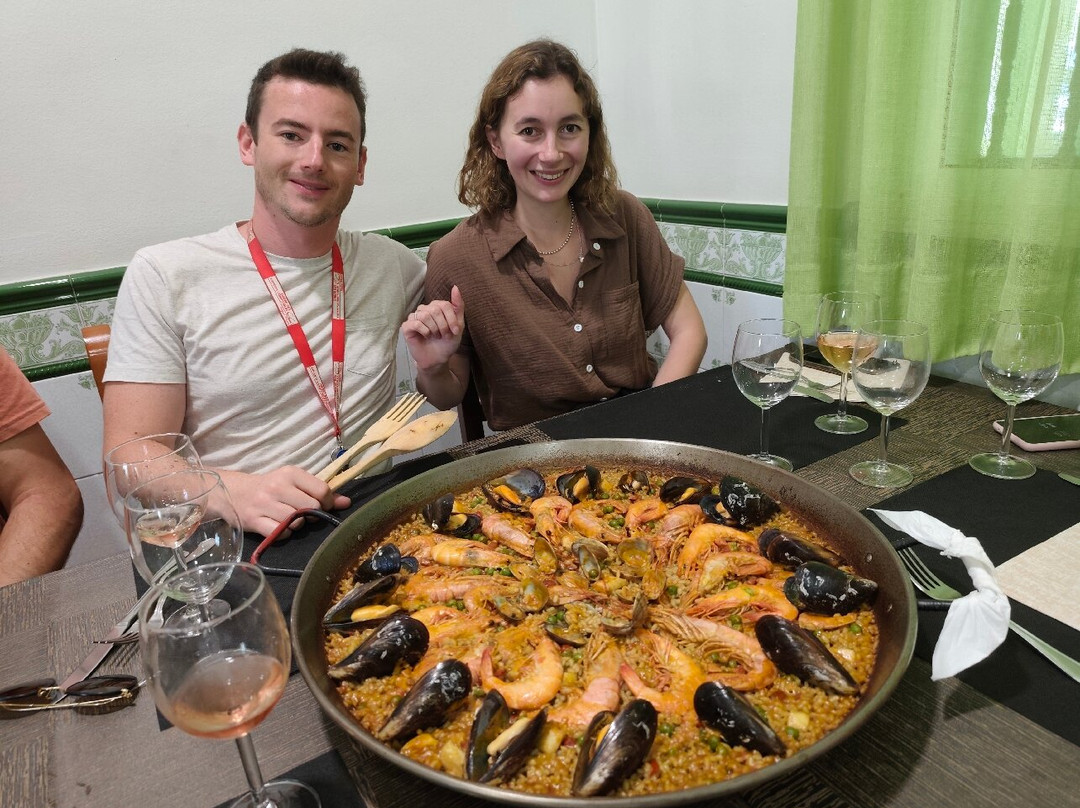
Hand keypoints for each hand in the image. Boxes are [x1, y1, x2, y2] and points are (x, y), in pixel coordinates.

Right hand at [216, 466, 350, 537]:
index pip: (322, 490)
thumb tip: (346, 503)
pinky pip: (281, 533)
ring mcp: (264, 504)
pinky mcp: (254, 521)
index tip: (323, 506)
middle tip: (304, 514)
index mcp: (290, 473)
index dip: (328, 502)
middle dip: (312, 514)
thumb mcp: (294, 482)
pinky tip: (278, 526)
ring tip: (289, 519)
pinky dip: (284, 534)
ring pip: (296, 522)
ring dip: (297, 525)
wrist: (234, 492)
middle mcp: (277, 487)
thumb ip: (320, 491)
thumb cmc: (270, 487)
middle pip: (311, 507)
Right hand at [402, 285, 464, 371]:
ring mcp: (415, 317)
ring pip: (425, 315)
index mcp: (436, 306)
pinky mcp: (407, 327)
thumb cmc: (447, 342)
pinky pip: (416, 323)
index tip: (455, 331)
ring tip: (435, 336)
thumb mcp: (458, 325)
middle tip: (444, 336)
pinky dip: (424, 331)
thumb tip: (455, 287)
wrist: (438, 359)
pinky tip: (426, 336)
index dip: (451, 319)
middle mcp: (424, 309)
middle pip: (435, 309)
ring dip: (434, 329)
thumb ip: (458, 306)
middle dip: (443, 326)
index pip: (444, 304)